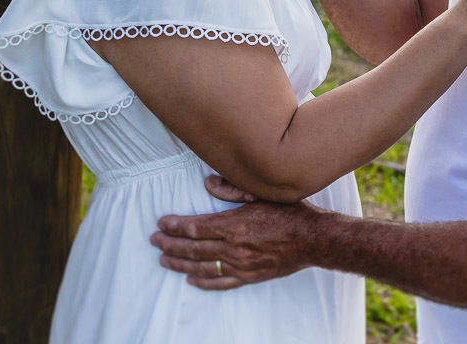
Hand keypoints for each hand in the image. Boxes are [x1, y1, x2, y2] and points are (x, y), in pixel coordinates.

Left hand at [151, 194, 320, 290]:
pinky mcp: (248, 277)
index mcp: (235, 225)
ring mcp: (240, 265)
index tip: (161, 223)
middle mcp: (234, 248)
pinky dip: (203, 282)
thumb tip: (207, 184)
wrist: (312, 239)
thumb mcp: (260, 193)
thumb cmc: (288, 212)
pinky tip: (191, 279)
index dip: (176, 226)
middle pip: (194, 248)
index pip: (196, 226)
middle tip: (155, 241)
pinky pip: (220, 283)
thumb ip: (232, 189)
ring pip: (202, 267)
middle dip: (171, 244)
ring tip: (164, 258)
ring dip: (180, 263)